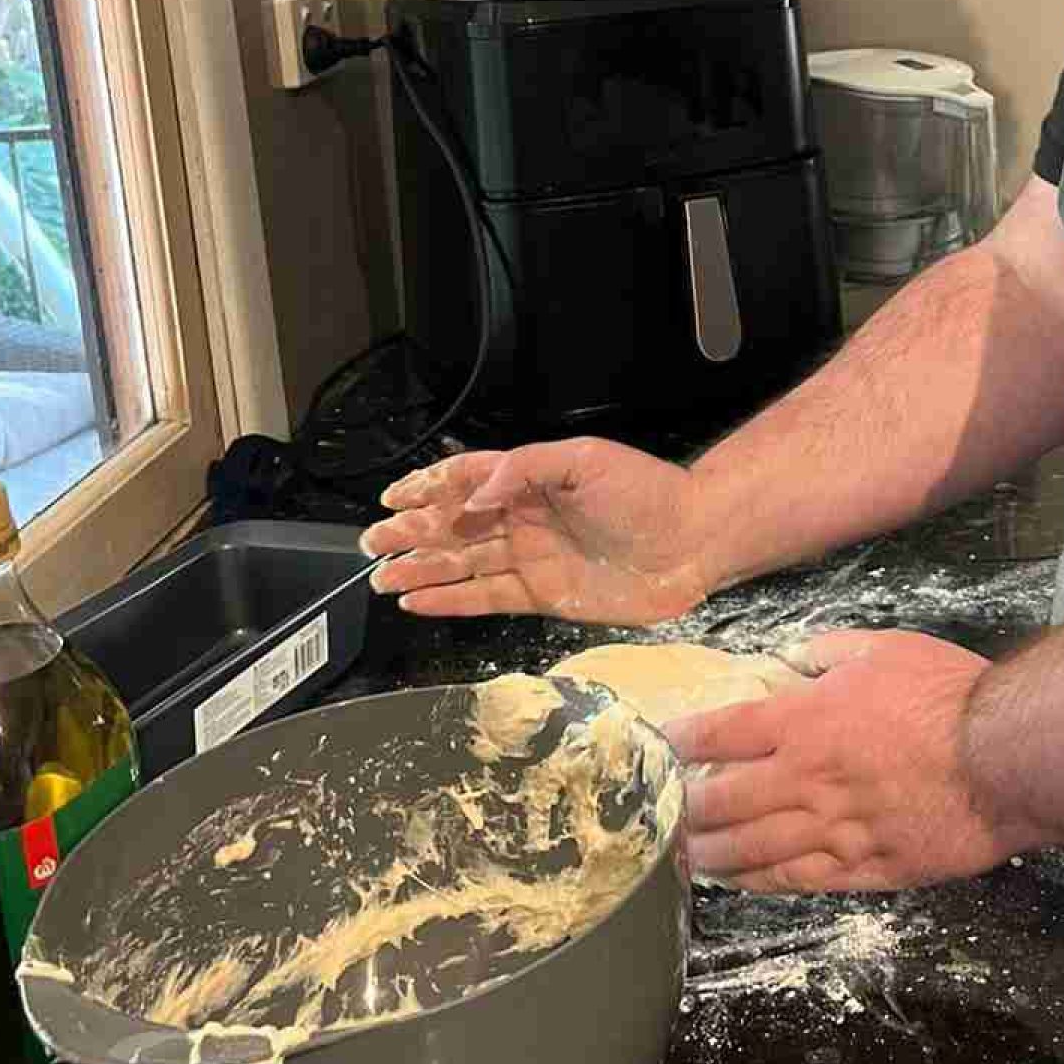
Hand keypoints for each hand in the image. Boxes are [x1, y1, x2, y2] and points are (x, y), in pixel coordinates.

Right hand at [359, 438, 709, 622]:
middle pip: (454, 526)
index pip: (466, 481)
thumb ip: (524, 470)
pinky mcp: (543, 596)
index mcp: (530, 480)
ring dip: (420, 570)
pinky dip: (450, 602)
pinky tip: (417, 603)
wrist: (692, 541)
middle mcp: (524, 518)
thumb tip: (474, 496)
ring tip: (379, 577)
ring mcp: (531, 558)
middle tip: (371, 544)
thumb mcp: (585, 460)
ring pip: (462, 565)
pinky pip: (486, 599)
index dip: (427, 488)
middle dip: (411, 533)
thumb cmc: (645, 492)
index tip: (390, 498)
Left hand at [667, 629, 1038, 893]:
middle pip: (726, 802)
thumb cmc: (946, 694)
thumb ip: (827, 652)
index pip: (725, 733)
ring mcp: (834, 830)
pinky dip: (764, 883)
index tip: (664, 745)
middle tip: (663, 816)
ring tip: (687, 858)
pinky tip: (745, 882)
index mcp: (805, 721)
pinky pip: (800, 881)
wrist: (1000, 758)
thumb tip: (792, 657)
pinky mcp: (865, 868)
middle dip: (687, 810)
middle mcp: (807, 780)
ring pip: (754, 851)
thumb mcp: (882, 648)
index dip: (686, 740)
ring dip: (713, 856)